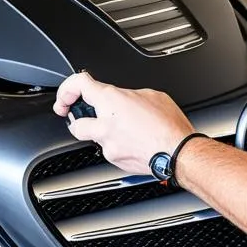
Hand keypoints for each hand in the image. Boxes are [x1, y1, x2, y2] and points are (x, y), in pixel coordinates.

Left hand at [52, 71, 193, 176]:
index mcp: (112, 101)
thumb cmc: (169, 125)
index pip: (78, 85)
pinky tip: (134, 141)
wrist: (179, 153)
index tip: (67, 95)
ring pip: (94, 139)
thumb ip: (129, 95)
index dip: (68, 87)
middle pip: (75, 123)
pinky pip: (110, 150)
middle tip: (88, 115)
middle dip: (80, 119)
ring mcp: (108, 146)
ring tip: (124, 128)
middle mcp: (104, 124)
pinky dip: (118, 145)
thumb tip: (124, 98)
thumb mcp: (152, 95)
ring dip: (103, 133)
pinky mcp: (115, 161)